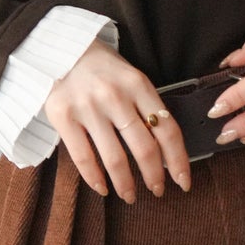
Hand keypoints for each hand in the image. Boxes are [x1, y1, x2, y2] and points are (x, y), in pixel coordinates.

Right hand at [42, 39, 191, 200]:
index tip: (183, 181)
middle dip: (154, 177)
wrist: (61, 49)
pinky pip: (83, 156)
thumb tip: (165, 151)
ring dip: (126, 184)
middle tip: (157, 191)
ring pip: (115, 158)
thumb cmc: (102, 69)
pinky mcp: (63, 116)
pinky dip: (95, 178)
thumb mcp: (131, 78)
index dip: (179, 160)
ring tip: (130, 196)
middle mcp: (115, 96)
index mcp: (138, 85)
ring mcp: (88, 107)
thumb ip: (146, 108)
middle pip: (144, 148)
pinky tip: (102, 188)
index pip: (168, 129)